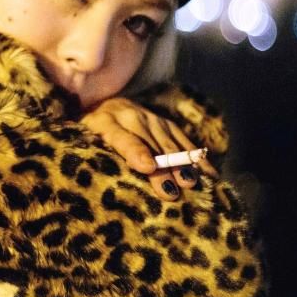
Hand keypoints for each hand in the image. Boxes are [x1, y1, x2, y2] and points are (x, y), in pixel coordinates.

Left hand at [79, 97, 218, 200]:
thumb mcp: (87, 138)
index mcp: (107, 122)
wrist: (108, 105)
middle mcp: (133, 117)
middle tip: (170, 192)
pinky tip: (209, 175)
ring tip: (191, 184)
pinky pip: (185, 142)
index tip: (147, 167)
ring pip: (171, 144)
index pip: (123, 138)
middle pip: (151, 146)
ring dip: (182, 165)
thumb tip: (106, 177)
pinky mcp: (169, 125)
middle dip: (163, 169)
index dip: (136, 152)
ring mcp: (154, 120)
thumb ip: (98, 151)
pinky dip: (197, 159)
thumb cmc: (94, 131)